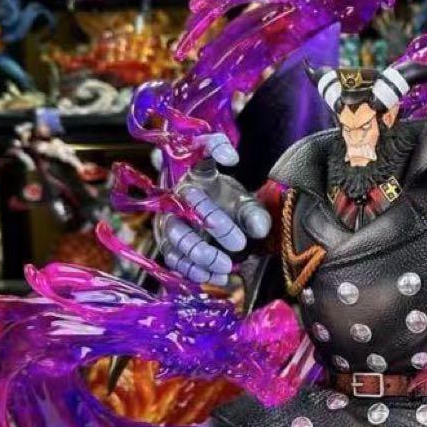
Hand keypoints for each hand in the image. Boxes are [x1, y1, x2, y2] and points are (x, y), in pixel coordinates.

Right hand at [156, 136, 271, 285]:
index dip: (213, 149)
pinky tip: (217, 277)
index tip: (233, 158)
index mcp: (199, 175)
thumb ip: (255, 214)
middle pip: (189, 205)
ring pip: (177, 237)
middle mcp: (179, 194)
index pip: (201, 151)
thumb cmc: (228, 210)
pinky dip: (195, 271)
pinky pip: (175, 260)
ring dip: (201, 254)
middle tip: (240, 244)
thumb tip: (259, 228)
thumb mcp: (246, 207)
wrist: (213, 230)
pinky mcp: (167, 246)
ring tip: (226, 266)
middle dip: (215, 225)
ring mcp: (169, 221)